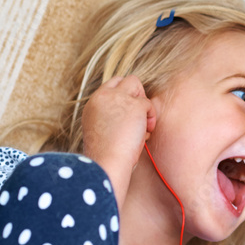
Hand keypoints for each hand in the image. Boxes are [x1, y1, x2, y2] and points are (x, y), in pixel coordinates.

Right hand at [81, 75, 157, 208]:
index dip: (125, 96)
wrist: (106, 164)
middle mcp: (103, 97)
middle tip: (139, 118)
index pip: (111, 85)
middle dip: (136, 96)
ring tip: (143, 128)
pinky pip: (148, 104)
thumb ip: (113, 118)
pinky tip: (145, 134)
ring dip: (143, 105)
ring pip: (137, 85)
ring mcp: (118, 98)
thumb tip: (133, 118)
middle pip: (126, 80)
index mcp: (93, 104)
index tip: (130, 113)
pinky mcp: (134, 105)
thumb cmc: (106, 157)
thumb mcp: (103, 131)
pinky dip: (151, 118)